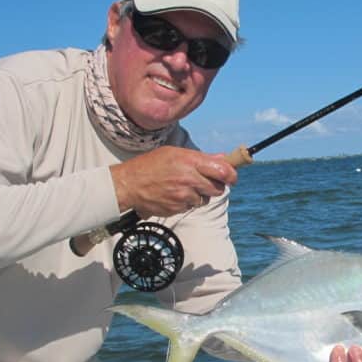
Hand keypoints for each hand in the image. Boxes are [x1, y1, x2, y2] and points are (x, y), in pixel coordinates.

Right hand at [110, 147, 237, 216]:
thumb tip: (223, 159)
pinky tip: (174, 194)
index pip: (223, 171)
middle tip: (204, 181)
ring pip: (204, 199)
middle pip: (217, 188)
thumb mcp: (175, 153)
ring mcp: (183, 196)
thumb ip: (201, 158)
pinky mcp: (177, 208)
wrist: (129, 184)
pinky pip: (191, 207)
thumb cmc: (151, 165)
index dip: (231, 175)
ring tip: (182, 186)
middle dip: (215, 186)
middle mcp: (189, 179)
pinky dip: (186, 202)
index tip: (232, 177)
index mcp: (190, 161)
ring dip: (198, 195)